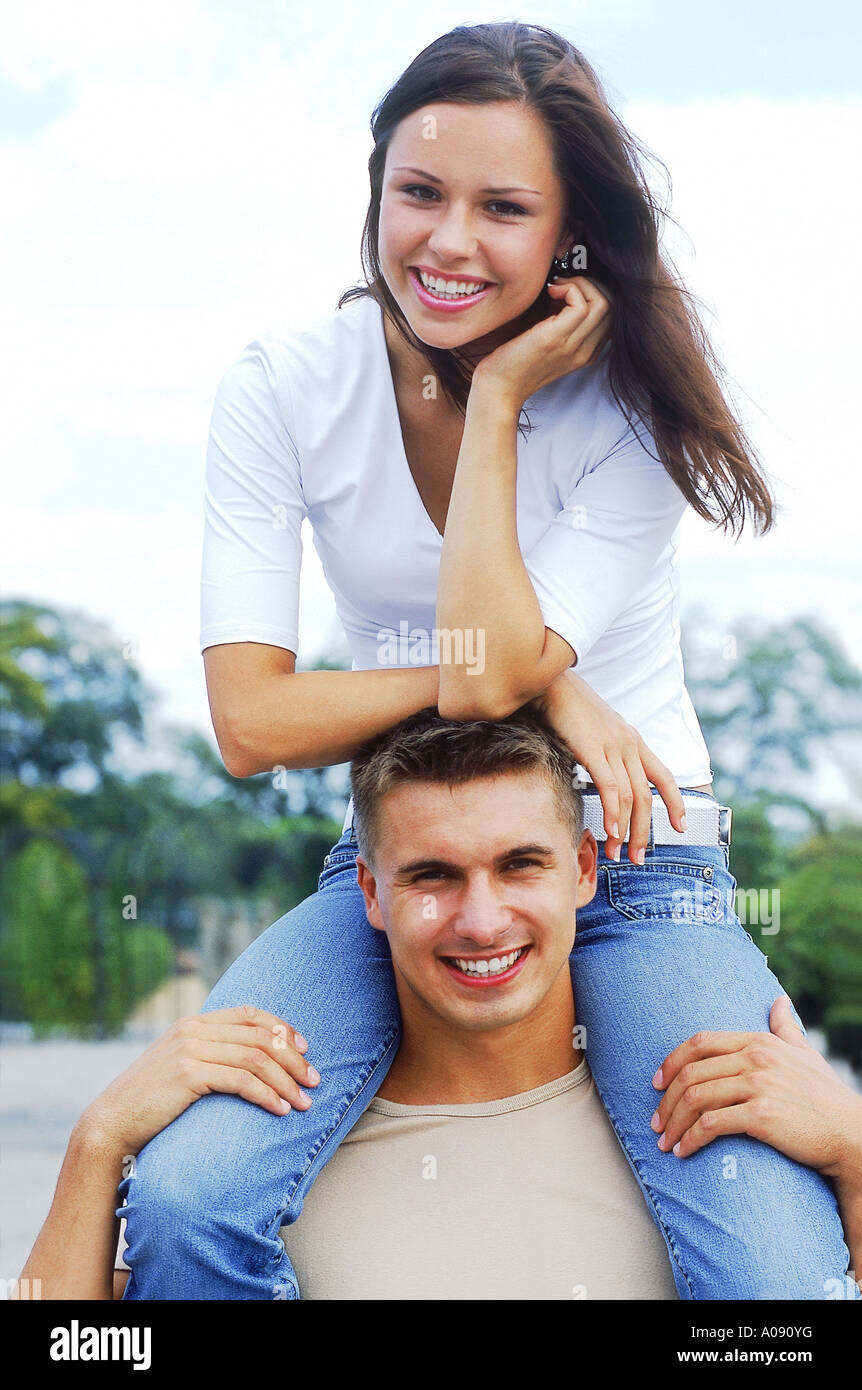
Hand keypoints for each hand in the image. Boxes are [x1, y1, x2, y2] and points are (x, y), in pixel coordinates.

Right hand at [78, 1005, 319, 1156]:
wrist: (111, 1123)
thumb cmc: (150, 1102)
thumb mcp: (180, 1067)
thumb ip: (208, 1055)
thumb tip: (250, 1061)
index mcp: (194, 1023)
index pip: (250, 1014)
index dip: (283, 1028)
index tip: (305, 1050)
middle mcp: (193, 1029)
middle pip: (260, 1036)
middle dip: (293, 1059)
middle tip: (315, 1081)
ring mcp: (190, 1049)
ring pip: (256, 1058)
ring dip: (286, 1081)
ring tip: (303, 1103)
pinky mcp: (188, 1073)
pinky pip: (241, 1080)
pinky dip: (266, 1095)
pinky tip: (280, 1110)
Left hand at [471, 276, 611, 410]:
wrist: (497, 388)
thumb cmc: (512, 361)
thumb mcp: (545, 338)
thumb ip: (560, 319)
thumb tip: (565, 289)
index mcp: (585, 353)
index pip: (611, 315)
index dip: (593, 293)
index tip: (567, 289)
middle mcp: (584, 352)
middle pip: (613, 307)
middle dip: (591, 284)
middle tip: (563, 283)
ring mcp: (573, 347)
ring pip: (603, 303)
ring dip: (581, 284)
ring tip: (556, 286)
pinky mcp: (556, 339)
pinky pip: (582, 304)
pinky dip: (569, 288)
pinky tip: (549, 291)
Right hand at [534, 669, 685, 862]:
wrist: (551, 682)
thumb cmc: (568, 709)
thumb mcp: (596, 733)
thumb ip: (605, 755)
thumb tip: (603, 780)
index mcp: (633, 741)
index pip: (664, 776)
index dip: (675, 803)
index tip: (680, 826)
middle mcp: (629, 744)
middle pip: (647, 796)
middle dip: (646, 832)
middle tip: (639, 858)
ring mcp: (613, 746)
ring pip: (630, 797)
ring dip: (626, 830)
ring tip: (618, 852)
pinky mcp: (593, 749)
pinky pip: (610, 787)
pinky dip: (613, 813)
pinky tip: (610, 831)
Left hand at [651, 996, 861, 1182]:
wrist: (850, 1134)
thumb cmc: (825, 1096)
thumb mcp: (805, 1054)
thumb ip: (785, 1027)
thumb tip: (777, 1001)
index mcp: (759, 1041)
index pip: (700, 1042)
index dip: (672, 1062)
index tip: (657, 1083)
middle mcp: (755, 1058)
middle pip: (692, 1073)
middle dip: (666, 1100)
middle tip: (656, 1122)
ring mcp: (758, 1085)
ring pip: (696, 1099)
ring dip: (674, 1123)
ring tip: (666, 1141)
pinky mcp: (761, 1115)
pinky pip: (711, 1125)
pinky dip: (691, 1139)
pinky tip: (684, 1151)